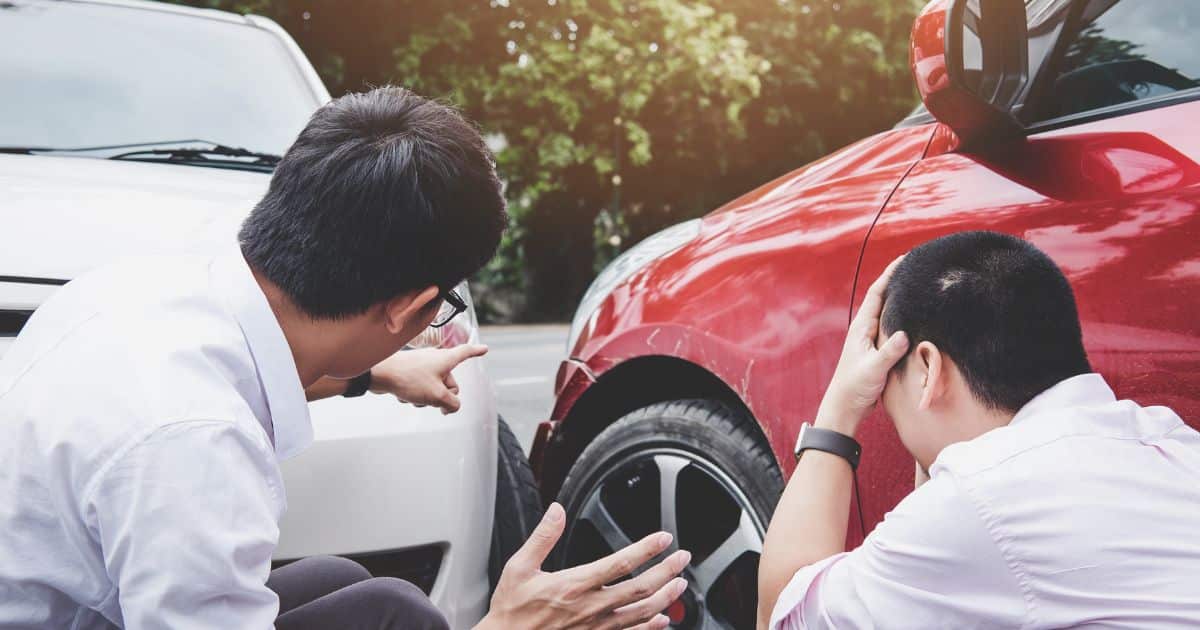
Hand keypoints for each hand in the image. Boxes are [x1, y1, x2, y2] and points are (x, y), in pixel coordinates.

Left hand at [368, 344, 487, 413]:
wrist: (379, 374)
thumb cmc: (409, 379)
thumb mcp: (437, 396)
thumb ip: (452, 404)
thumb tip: (453, 406)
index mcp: (446, 359)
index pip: (465, 353)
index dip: (476, 352)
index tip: (485, 349)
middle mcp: (435, 360)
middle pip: (450, 382)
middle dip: (444, 396)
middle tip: (436, 404)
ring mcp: (422, 366)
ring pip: (434, 388)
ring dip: (427, 398)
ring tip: (415, 397)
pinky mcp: (410, 372)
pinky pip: (420, 388)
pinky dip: (415, 395)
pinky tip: (405, 396)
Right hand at [478, 503, 690, 629]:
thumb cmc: (511, 609)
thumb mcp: (518, 567)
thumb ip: (542, 537)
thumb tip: (556, 510)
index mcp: (573, 585)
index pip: (619, 563)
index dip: (646, 549)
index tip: (663, 538)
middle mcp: (590, 608)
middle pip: (639, 588)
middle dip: (666, 571)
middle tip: (682, 558)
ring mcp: (595, 628)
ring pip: (641, 613)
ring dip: (666, 598)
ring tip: (680, 585)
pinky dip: (650, 627)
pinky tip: (662, 620)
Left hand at [815, 256, 909, 434]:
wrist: (846, 406)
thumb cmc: (855, 386)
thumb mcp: (873, 369)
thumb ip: (888, 352)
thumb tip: (903, 333)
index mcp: (862, 327)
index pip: (877, 294)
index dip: (889, 275)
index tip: (903, 259)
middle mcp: (866, 329)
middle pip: (884, 299)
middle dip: (898, 282)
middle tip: (917, 267)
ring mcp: (872, 339)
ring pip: (889, 313)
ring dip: (902, 300)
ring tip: (919, 286)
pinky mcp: (879, 350)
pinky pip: (894, 328)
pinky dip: (904, 319)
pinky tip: (916, 317)